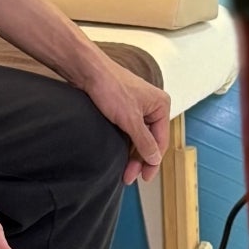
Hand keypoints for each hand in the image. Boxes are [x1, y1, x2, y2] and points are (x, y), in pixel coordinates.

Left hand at [84, 63, 170, 184]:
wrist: (87, 71)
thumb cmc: (111, 88)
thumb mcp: (130, 119)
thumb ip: (144, 141)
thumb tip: (155, 159)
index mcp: (161, 105)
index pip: (161, 141)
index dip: (153, 161)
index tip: (144, 177)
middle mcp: (152, 106)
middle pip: (150, 140)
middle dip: (140, 160)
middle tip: (129, 176)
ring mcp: (138, 107)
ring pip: (139, 137)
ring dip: (132, 154)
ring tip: (123, 171)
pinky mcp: (123, 108)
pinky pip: (129, 130)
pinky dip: (126, 143)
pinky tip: (119, 155)